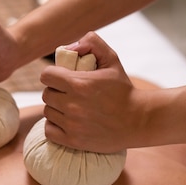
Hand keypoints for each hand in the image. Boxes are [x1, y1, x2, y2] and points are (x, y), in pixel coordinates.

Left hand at [41, 31, 146, 151]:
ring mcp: (72, 124)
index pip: (46, 76)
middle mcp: (72, 104)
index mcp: (78, 83)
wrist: (139, 121)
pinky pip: (49, 131)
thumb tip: (69, 47)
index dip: (53, 75)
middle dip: (56, 91)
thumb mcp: (112, 59)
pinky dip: (54, 126)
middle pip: (46, 94)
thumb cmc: (124, 90)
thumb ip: (92, 43)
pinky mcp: (73, 141)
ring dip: (56, 109)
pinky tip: (67, 122)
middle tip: (69, 93)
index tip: (61, 78)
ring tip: (71, 107)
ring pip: (48, 112)